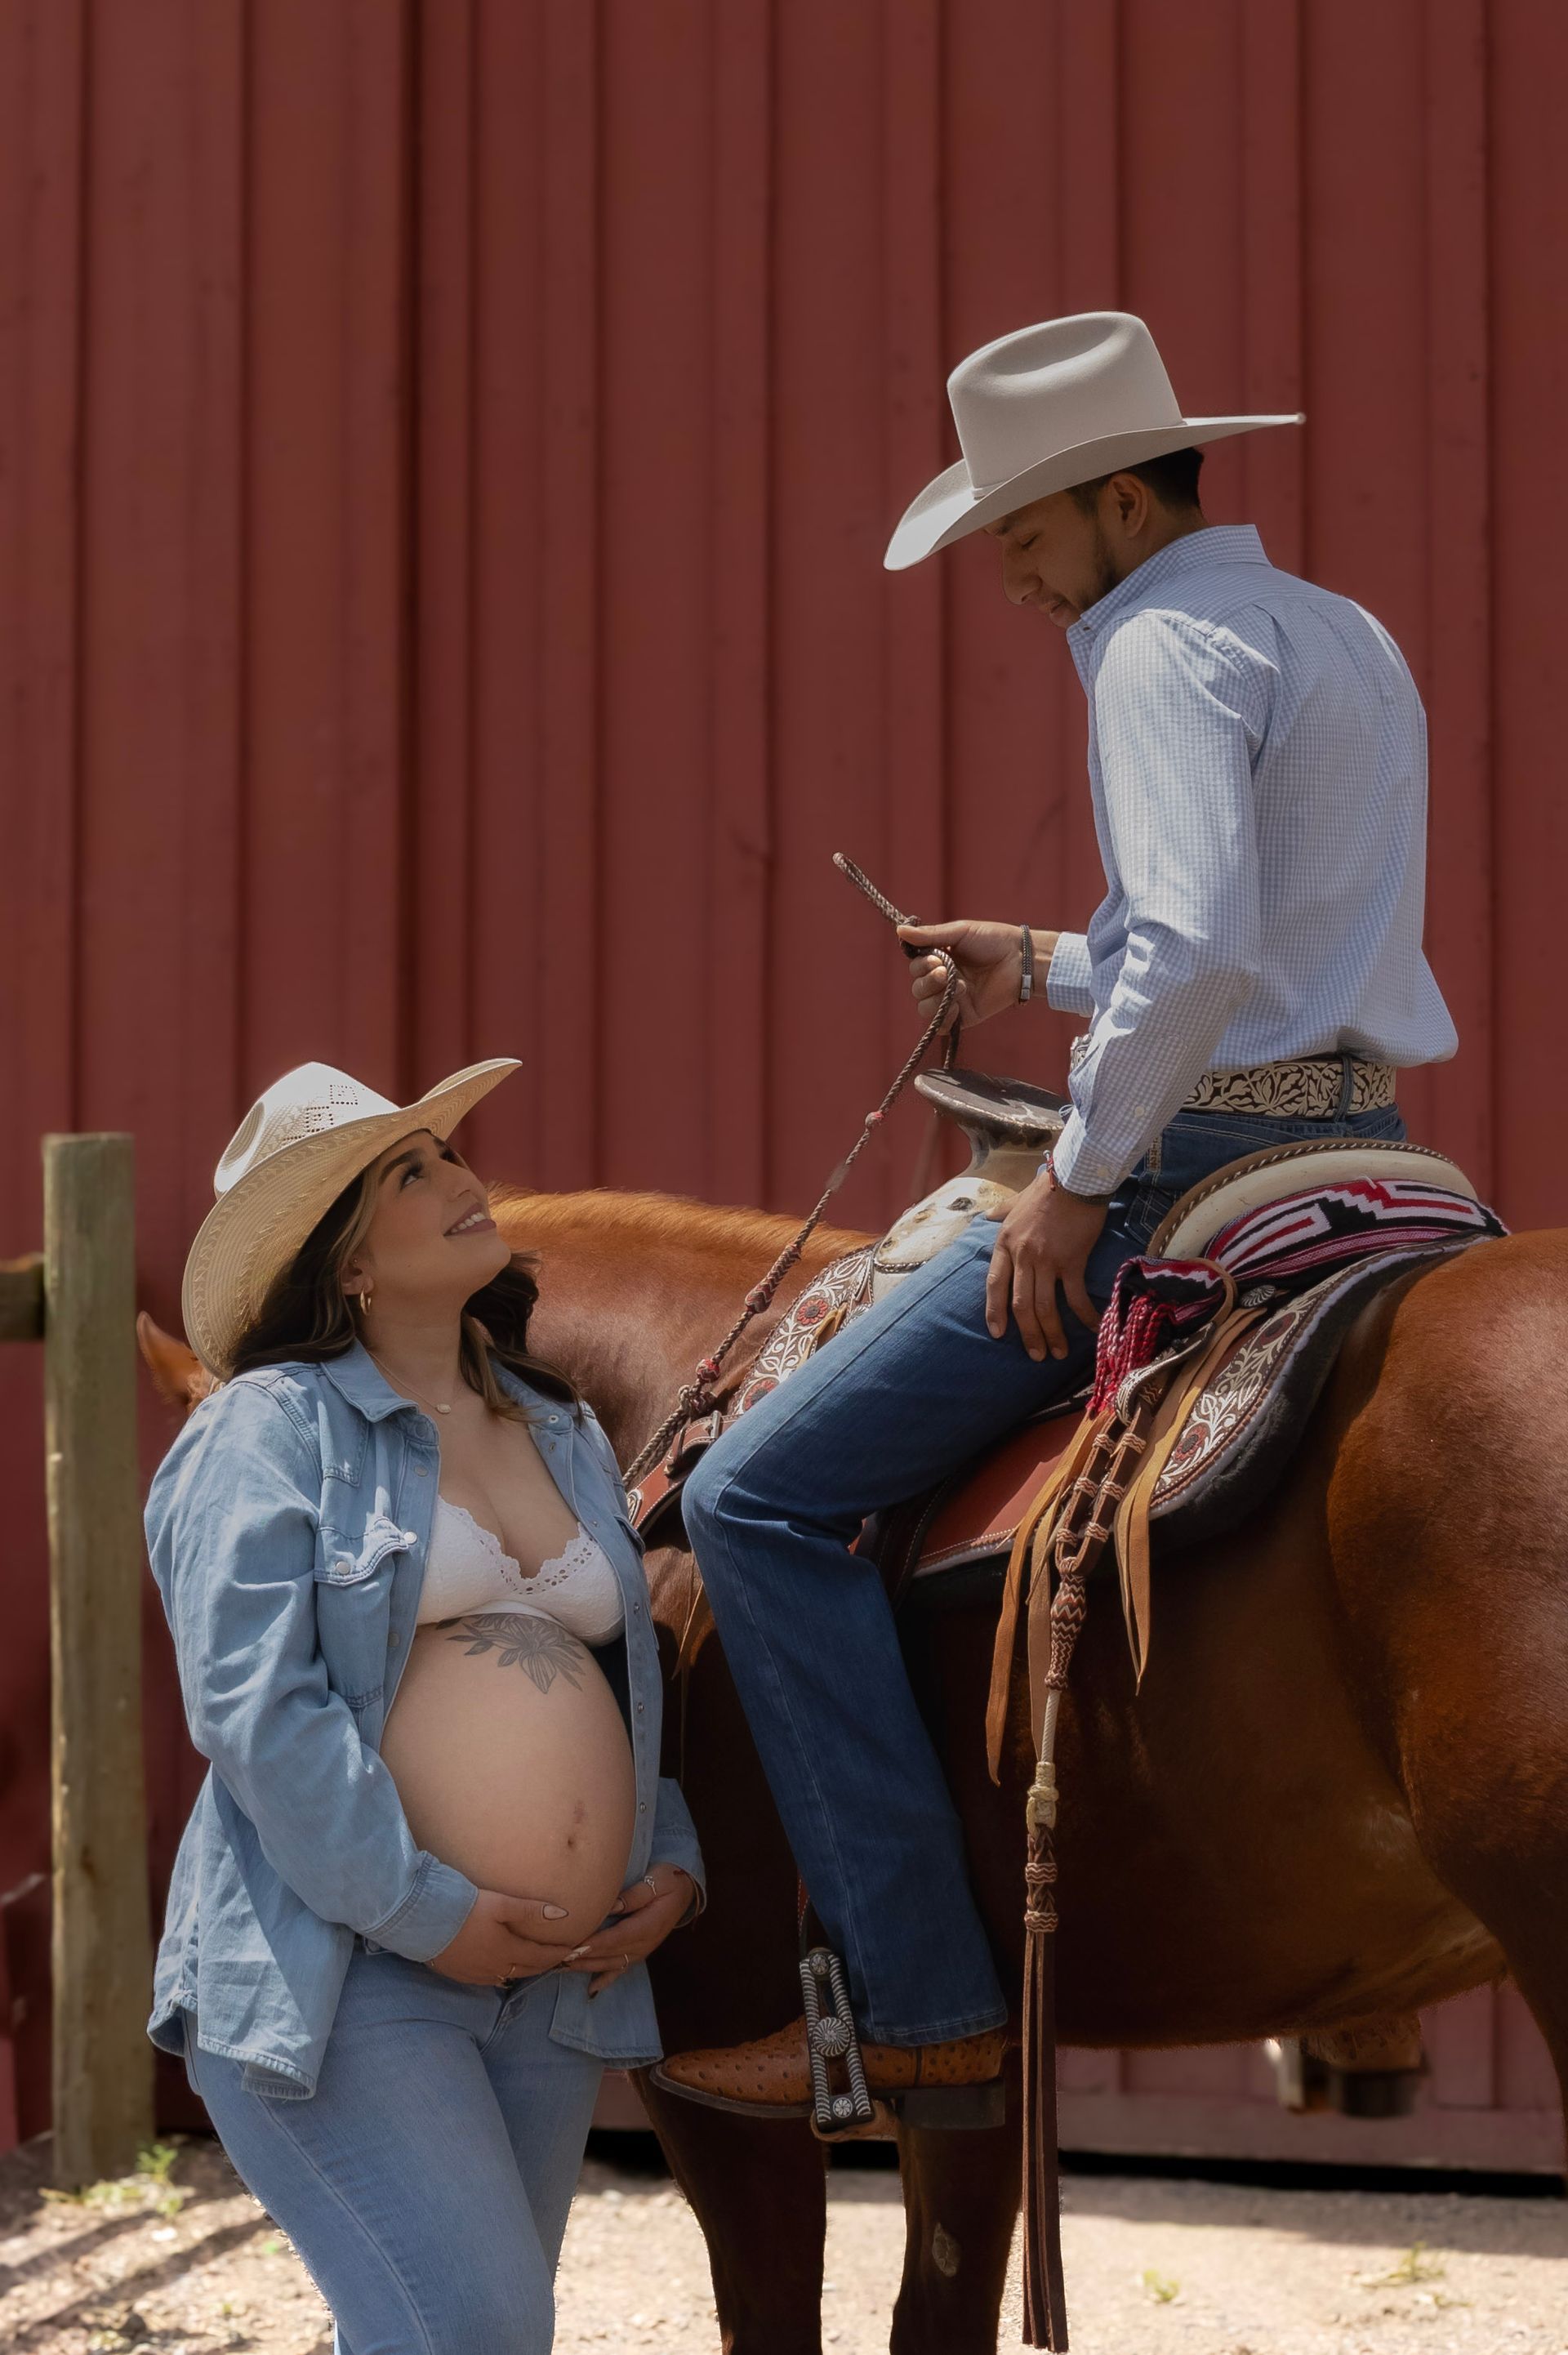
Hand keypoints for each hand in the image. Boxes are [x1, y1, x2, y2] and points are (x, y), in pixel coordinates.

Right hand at [428, 1887, 573, 1985]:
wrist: (422, 1921)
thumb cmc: (463, 1908)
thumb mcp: (500, 1904)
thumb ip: (531, 1911)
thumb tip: (562, 1915)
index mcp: (507, 1951)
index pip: (541, 1956)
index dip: (559, 1953)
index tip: (574, 1949)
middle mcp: (494, 1968)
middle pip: (528, 1969)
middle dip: (547, 1964)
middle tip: (562, 1959)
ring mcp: (476, 1974)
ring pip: (509, 1975)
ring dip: (526, 1969)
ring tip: (536, 1963)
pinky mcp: (460, 1974)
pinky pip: (490, 1979)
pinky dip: (504, 1973)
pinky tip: (504, 1968)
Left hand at [563, 1865, 696, 1995]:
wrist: (686, 1890)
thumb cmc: (668, 1880)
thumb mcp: (655, 1881)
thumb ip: (632, 1896)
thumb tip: (610, 1906)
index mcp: (648, 1926)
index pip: (616, 1938)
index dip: (595, 1943)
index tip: (573, 1947)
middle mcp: (644, 1944)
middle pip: (610, 1954)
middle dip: (584, 1957)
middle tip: (558, 1958)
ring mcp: (642, 1951)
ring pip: (612, 1964)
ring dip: (588, 1967)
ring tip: (564, 1967)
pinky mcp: (640, 1952)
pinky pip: (622, 1970)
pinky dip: (607, 1980)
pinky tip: (592, 1990)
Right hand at [896, 921, 1056, 1028]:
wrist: (1020, 959)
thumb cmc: (992, 940)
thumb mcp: (959, 932)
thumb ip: (930, 935)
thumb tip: (899, 930)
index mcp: (939, 960)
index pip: (915, 969)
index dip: (920, 966)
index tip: (936, 958)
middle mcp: (943, 981)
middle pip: (917, 989)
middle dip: (928, 982)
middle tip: (946, 972)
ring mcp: (953, 1000)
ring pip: (925, 1008)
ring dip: (935, 998)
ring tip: (960, 986)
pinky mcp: (965, 1016)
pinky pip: (942, 1025)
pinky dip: (944, 1017)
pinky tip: (957, 1005)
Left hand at [987, 1170, 1107, 1362]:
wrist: (1076, 1178)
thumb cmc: (1048, 1188)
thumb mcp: (1016, 1200)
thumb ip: (1002, 1212)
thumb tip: (989, 1216)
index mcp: (1005, 1242)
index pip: (994, 1284)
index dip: (994, 1312)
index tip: (996, 1333)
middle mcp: (1023, 1255)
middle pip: (1020, 1304)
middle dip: (1027, 1334)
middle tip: (1035, 1355)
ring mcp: (1046, 1260)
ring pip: (1044, 1307)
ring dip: (1051, 1334)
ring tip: (1057, 1353)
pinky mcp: (1071, 1261)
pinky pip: (1074, 1296)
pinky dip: (1083, 1316)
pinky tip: (1091, 1329)